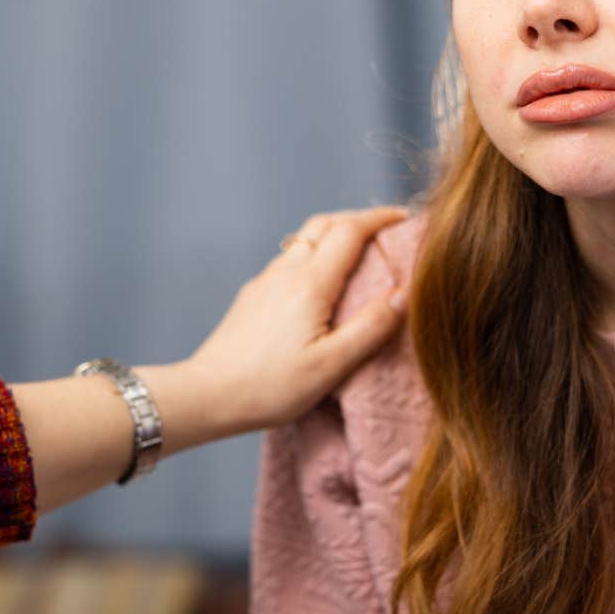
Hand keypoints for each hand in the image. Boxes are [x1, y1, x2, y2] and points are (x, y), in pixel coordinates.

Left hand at [179, 206, 409, 435]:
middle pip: (325, 224)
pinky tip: (321, 283)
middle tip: (387, 229)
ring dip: (334, 236)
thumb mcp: (331, 365)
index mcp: (310, 284)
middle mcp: (285, 272)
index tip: (405, 218)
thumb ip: (370, 327)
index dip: (380, 218)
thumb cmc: (271, 387)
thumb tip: (404, 293)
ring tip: (360, 254)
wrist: (208, 394)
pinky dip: (314, 256)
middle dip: (358, 219)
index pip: (350, 231)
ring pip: (304, 241)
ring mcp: (265, 282)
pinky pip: (289, 261)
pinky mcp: (252, 296)